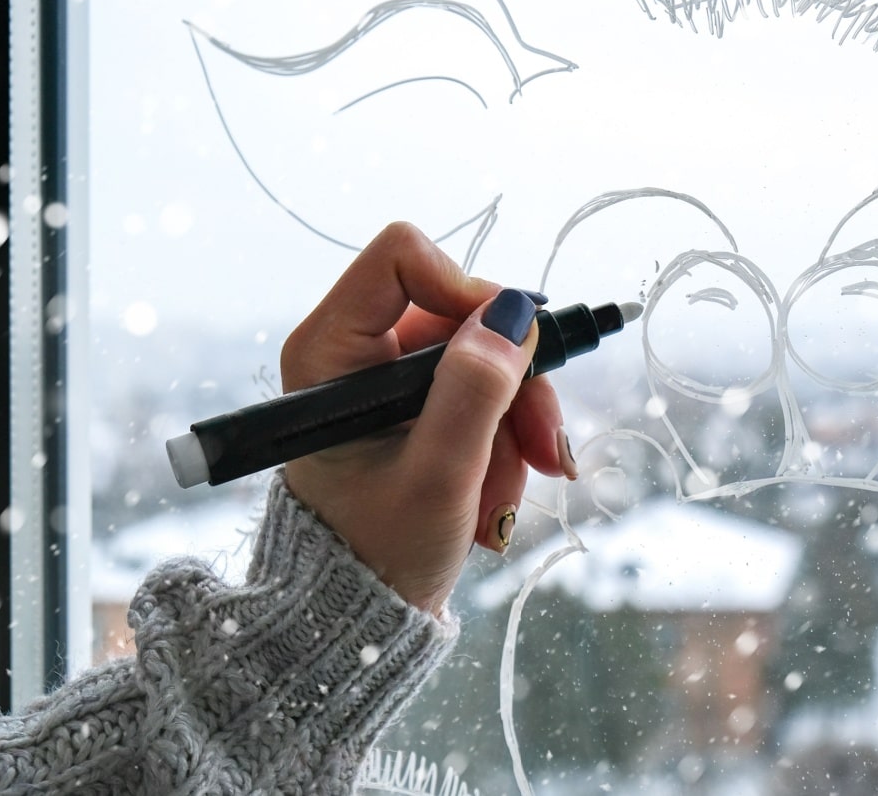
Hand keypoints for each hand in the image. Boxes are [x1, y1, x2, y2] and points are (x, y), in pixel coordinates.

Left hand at [280, 222, 575, 613]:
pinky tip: (496, 495)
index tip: (514, 346)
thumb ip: (475, 392)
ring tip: (508, 495)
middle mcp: (357, 354)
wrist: (361, 618)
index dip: (469, 290)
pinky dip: (505, 443)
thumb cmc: (378, 551)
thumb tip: (514, 316)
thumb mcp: (438, 475)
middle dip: (516, 384)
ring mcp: (390, 382)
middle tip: (547, 452)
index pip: (404, 260)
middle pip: (464, 316)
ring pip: (487, 360)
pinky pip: (485, 397)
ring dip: (517, 427)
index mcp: (330, 353)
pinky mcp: (418, 410)